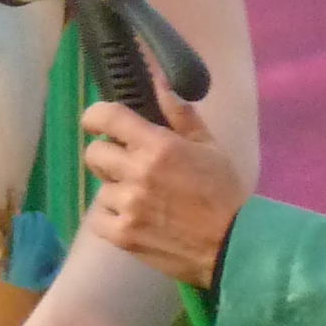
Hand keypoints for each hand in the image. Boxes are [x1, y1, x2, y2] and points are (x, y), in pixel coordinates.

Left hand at [81, 92, 248, 286]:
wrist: (231, 245)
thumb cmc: (223, 192)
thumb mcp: (209, 146)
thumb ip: (180, 113)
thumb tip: (158, 80)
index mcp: (158, 145)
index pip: (108, 117)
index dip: (95, 116)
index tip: (95, 122)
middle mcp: (137, 172)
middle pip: (94, 153)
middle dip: (107, 155)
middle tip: (126, 165)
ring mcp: (127, 205)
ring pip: (100, 187)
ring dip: (115, 190)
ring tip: (140, 199)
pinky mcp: (122, 235)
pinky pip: (97, 218)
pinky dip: (110, 217)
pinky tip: (132, 219)